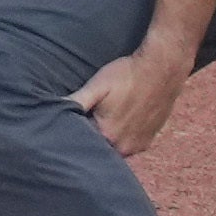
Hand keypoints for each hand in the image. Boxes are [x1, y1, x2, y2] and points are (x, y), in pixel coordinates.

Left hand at [71, 44, 189, 154]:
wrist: (164, 67)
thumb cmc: (128, 74)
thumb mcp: (97, 86)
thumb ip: (75, 101)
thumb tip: (52, 109)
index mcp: (107, 135)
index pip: (80, 141)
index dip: (73, 130)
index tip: (72, 119)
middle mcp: (124, 147)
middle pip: (97, 147)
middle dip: (89, 135)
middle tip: (90, 115)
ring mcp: (139, 145)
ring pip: (112, 147)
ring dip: (106, 136)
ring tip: (106, 115)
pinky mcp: (148, 140)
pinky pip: (127, 144)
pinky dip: (121, 136)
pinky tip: (119, 118)